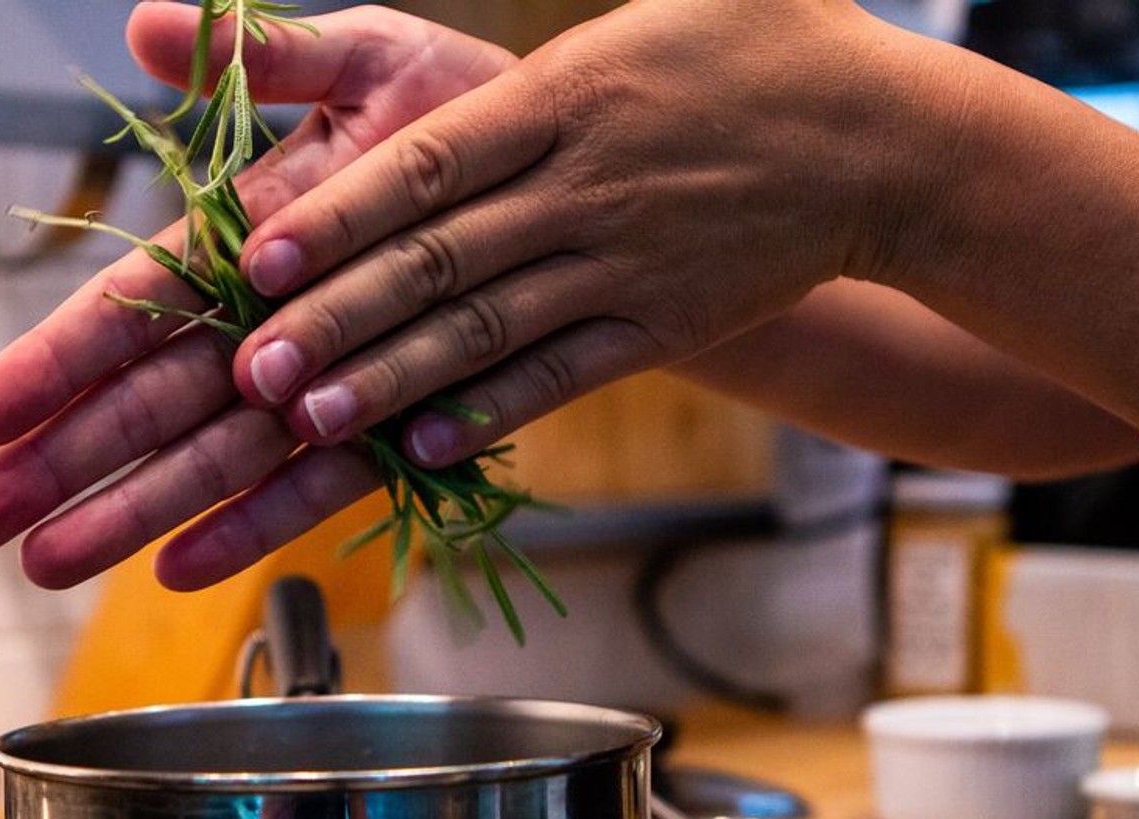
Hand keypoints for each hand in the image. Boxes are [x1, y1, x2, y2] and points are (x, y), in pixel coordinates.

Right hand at [0, 3, 514, 589]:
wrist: (572, 179)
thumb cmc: (466, 116)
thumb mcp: (369, 60)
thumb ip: (266, 58)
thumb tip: (146, 26)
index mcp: (250, 238)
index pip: (135, 306)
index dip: (57, 361)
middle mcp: (274, 321)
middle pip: (151, 401)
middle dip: (59, 463)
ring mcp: (329, 381)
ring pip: (216, 457)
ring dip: (132, 511)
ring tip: (48, 565)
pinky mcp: (394, 424)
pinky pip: (320, 484)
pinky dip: (256, 525)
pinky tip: (181, 569)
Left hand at [228, 0, 910, 463]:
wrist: (886, 144)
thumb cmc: (765, 53)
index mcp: (567, 98)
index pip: (429, 164)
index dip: (339, 214)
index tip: (260, 256)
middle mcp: (585, 189)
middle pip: (439, 262)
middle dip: (339, 318)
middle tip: (251, 370)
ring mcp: (624, 267)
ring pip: (487, 332)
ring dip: (394, 380)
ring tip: (312, 420)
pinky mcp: (661, 326)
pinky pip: (563, 375)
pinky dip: (494, 412)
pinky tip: (426, 446)